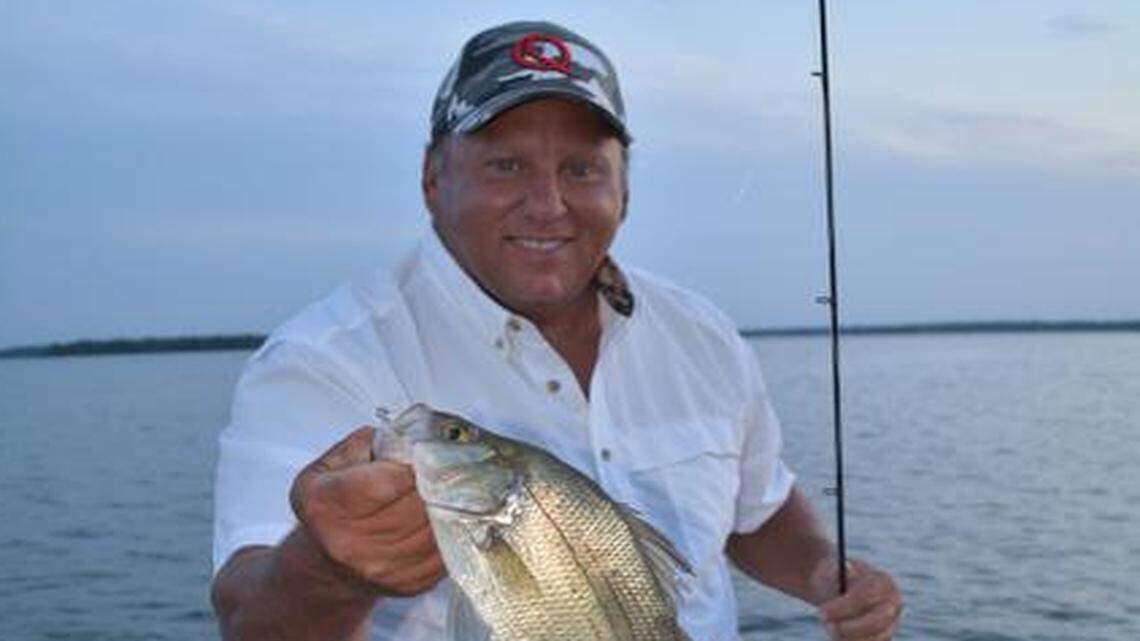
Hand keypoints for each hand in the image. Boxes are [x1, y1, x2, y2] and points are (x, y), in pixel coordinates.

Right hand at [289, 426, 444, 596]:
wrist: (330, 565)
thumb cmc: (333, 504)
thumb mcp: (330, 465)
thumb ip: (368, 444)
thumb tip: (414, 434)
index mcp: (326, 505)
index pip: (386, 481)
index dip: (415, 463)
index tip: (429, 451)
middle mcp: (351, 544)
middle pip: (417, 504)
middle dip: (437, 479)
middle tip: (447, 463)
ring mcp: (382, 569)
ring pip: (438, 525)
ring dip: (450, 502)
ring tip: (450, 486)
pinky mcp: (409, 584)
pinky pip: (448, 547)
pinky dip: (454, 527)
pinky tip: (447, 513)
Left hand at [810, 557, 901, 640]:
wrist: (836, 590)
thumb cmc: (833, 578)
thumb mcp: (830, 570)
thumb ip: (837, 569)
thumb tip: (847, 568)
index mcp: (884, 583)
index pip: (867, 597)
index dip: (844, 607)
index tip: (823, 612)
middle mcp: (893, 605)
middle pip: (877, 622)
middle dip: (849, 627)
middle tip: (827, 625)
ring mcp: (892, 624)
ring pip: (874, 639)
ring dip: (848, 637)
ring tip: (830, 627)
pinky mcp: (883, 639)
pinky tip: (838, 634)